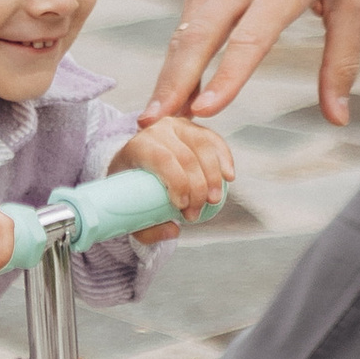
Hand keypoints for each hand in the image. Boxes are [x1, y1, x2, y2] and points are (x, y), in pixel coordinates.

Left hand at [112, 115, 235, 241]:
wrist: (135, 166)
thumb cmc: (132, 189)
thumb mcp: (130, 211)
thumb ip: (147, 229)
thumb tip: (173, 231)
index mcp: (138, 146)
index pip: (163, 159)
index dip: (178, 183)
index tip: (182, 207)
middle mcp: (159, 130)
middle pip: (187, 157)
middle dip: (197, 189)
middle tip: (194, 213)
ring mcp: (180, 127)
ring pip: (204, 148)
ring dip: (213, 177)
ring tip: (213, 201)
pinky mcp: (196, 130)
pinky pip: (215, 142)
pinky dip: (225, 159)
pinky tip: (229, 177)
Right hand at [144, 0, 359, 126]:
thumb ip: (342, 60)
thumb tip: (338, 118)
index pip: (249, 37)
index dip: (226, 76)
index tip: (206, 110)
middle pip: (199, 36)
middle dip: (174, 83)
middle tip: (154, 123)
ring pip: (184, 30)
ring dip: (169, 74)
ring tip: (156, 116)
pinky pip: (186, 18)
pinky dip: (177, 54)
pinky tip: (174, 85)